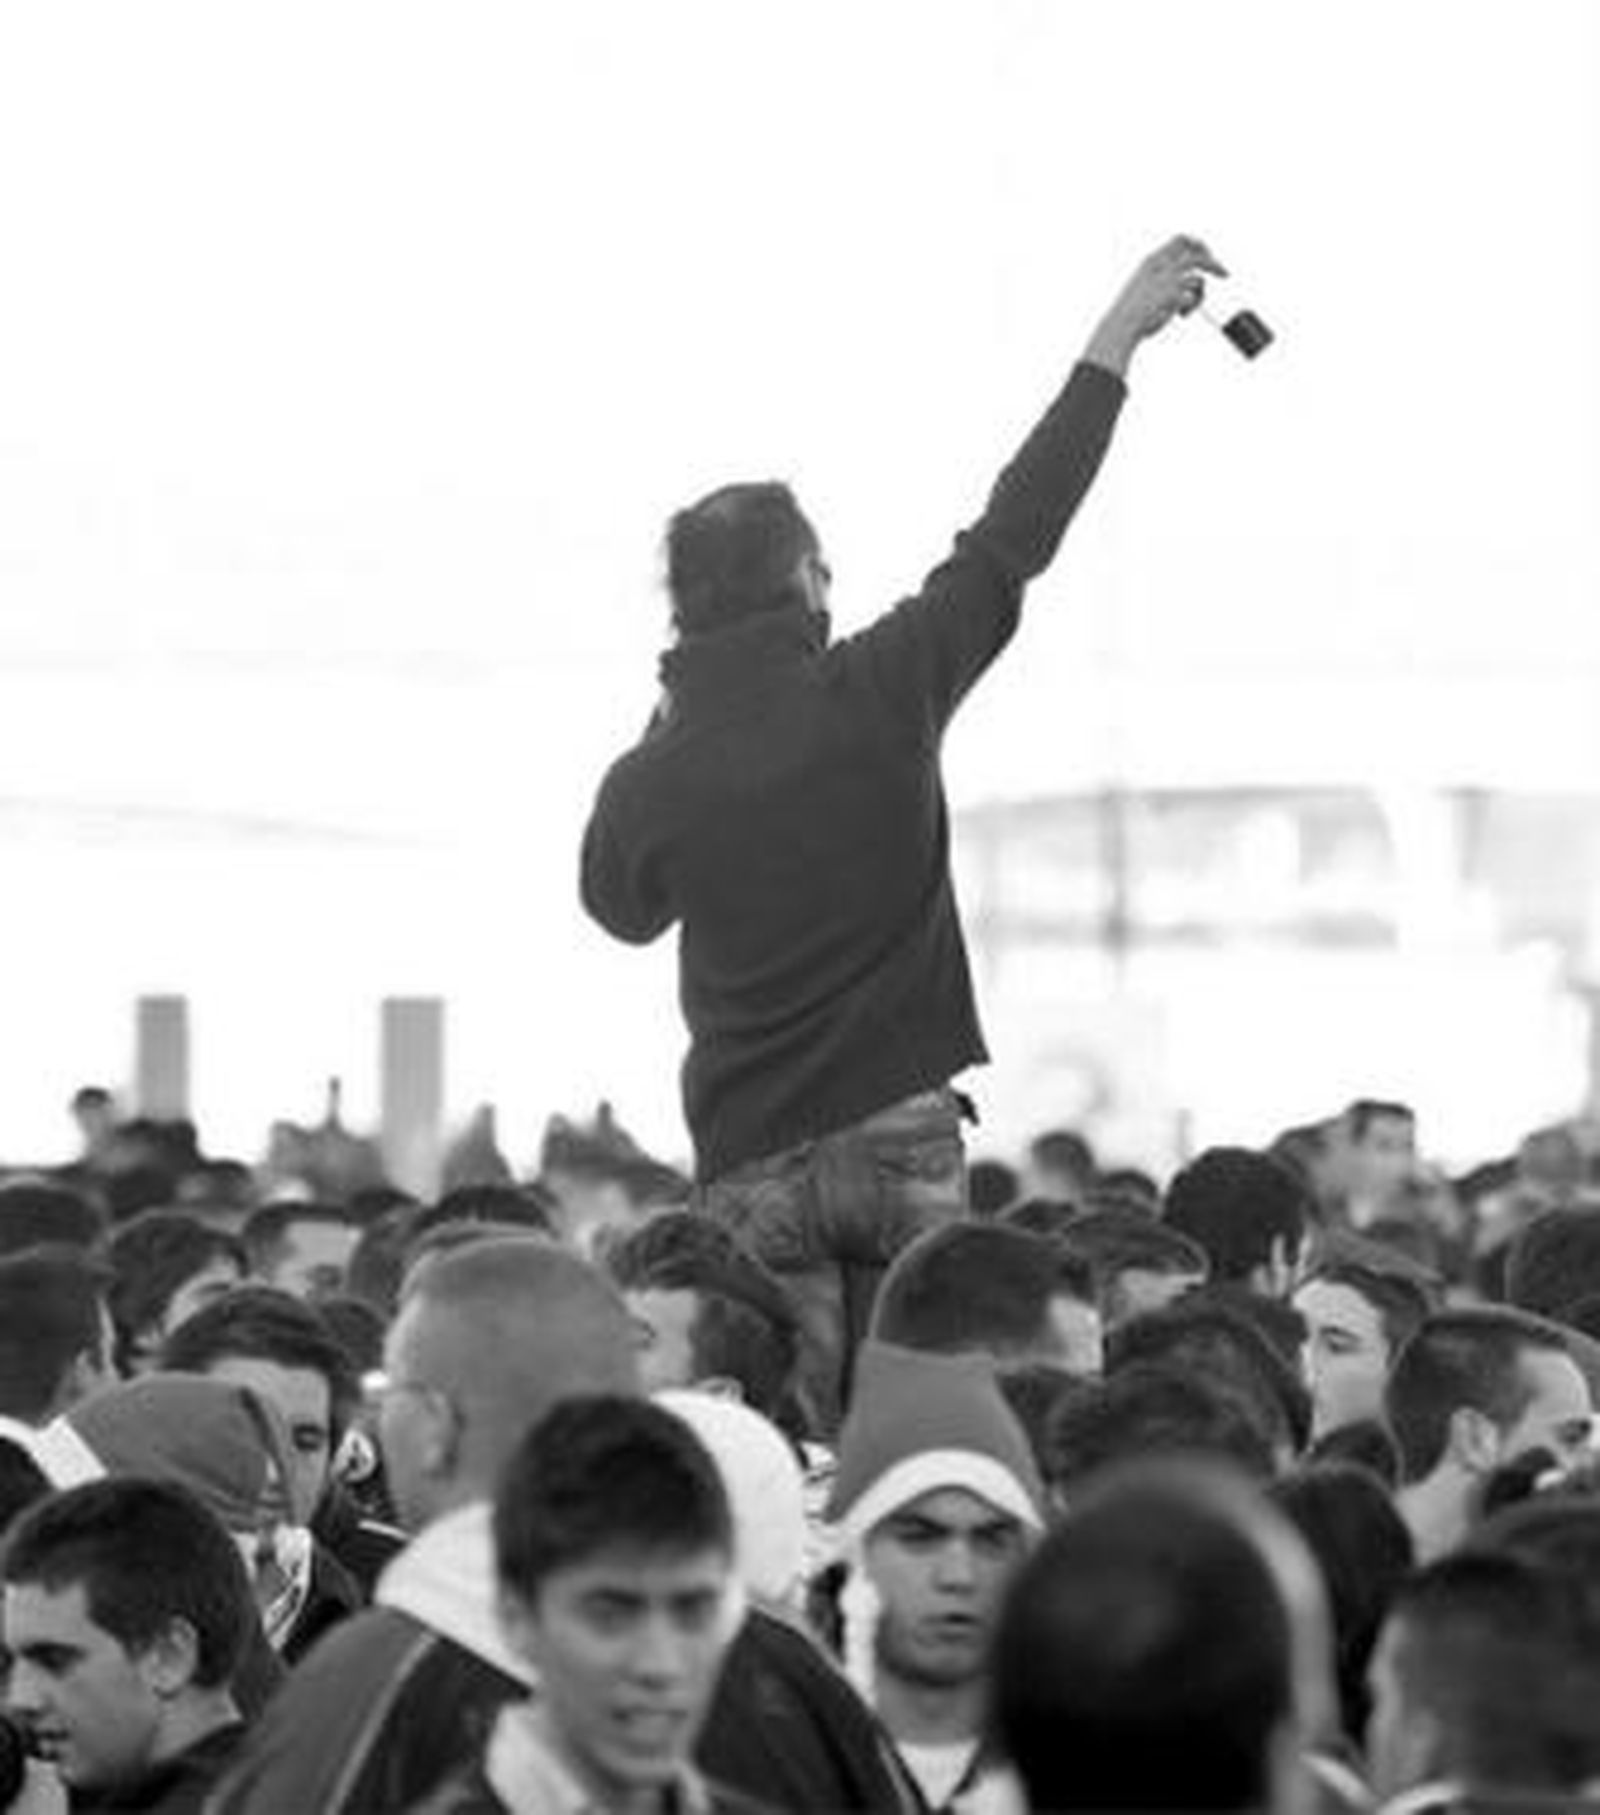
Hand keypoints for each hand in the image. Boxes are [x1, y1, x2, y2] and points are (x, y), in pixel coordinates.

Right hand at [1085, 234, 1228, 374]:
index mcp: (1152, 260)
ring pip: (1199, 277)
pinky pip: (1195, 297)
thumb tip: (1177, 282)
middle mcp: (1163, 266)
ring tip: (1194, 304)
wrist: (1121, 324)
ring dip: (1202, 291)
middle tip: (1220, 271)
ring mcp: (1170, 281)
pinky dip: (1192, 307)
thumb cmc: (1128, 310)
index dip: (1197, 245)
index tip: (1205, 253)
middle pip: (1197, 252)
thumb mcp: (1141, 284)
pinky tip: (1183, 315)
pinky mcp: (1175, 296)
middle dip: (1212, 260)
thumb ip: (1158, 277)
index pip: (1181, 240)